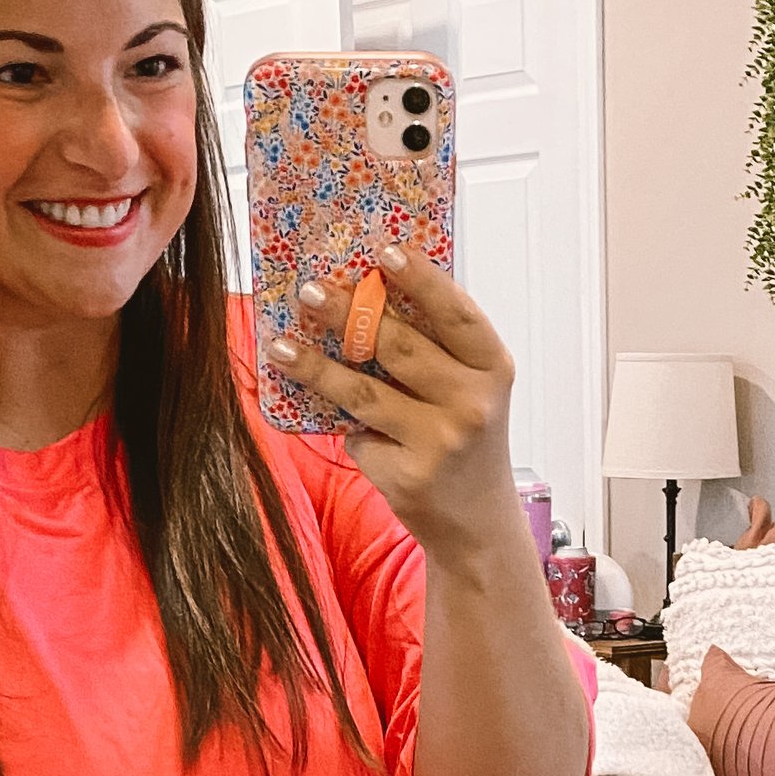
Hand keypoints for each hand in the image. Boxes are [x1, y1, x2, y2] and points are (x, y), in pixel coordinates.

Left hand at [270, 245, 527, 575]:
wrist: (478, 524)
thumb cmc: (466, 440)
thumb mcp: (470, 389)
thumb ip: (437, 348)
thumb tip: (368, 291)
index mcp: (492, 368)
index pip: (456, 313)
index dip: (421, 279)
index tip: (384, 251)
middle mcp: (472, 404)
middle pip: (399, 346)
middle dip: (348, 313)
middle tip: (310, 289)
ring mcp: (439, 443)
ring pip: (363, 392)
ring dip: (315, 365)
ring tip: (282, 345)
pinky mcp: (407, 476)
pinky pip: (359, 437)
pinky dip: (348, 429)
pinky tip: (341, 425)